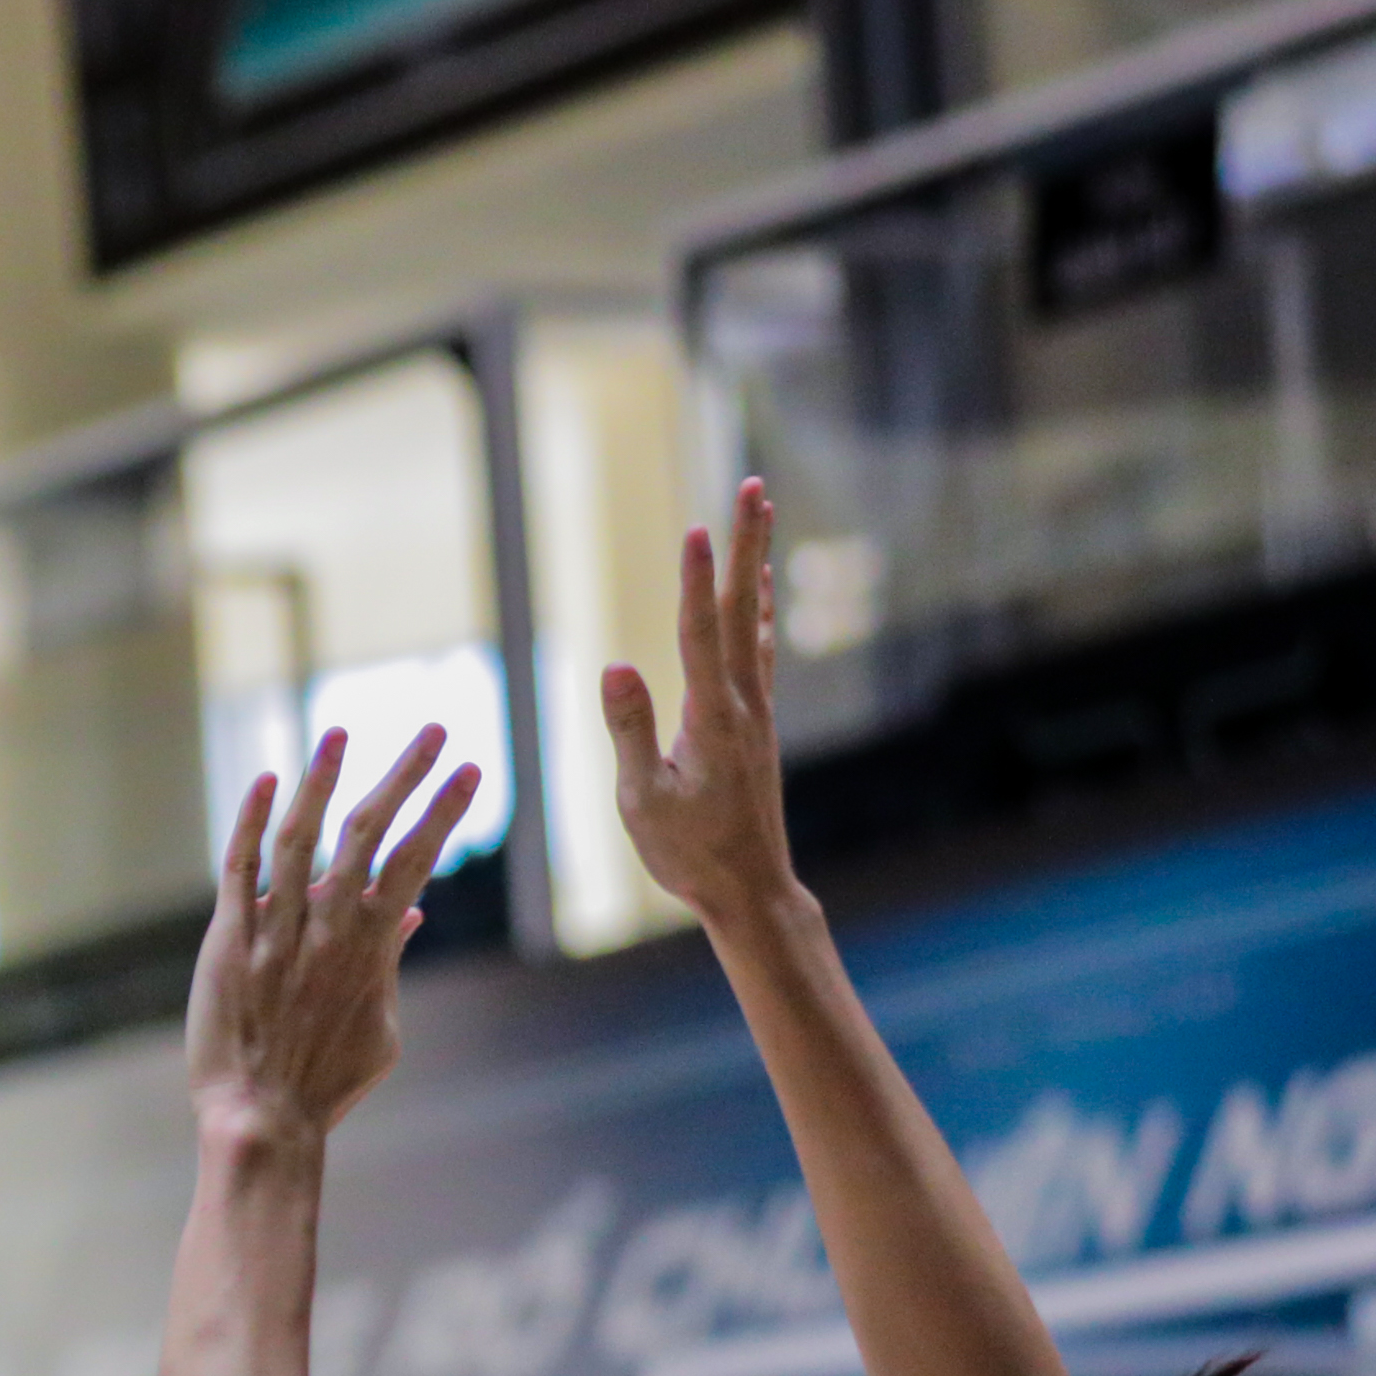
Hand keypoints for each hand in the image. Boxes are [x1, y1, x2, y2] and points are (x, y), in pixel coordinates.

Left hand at [184, 723, 476, 1146]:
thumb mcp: (380, 1029)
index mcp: (373, 946)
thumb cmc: (325, 1084)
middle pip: (372, 833)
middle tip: (436, 730)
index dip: (446, 811)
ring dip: (324, 779)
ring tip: (342, 732)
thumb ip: (391, 966)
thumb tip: (409, 915)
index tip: (472, 770)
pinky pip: (240, 868)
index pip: (419, 860)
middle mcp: (329, 928)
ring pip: (302, 836)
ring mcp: (277, 930)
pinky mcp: (230, 939)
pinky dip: (251, 821)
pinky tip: (263, 779)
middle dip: (409, 776)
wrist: (262, 1117)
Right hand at [602, 479, 802, 927]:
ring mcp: (756, 710)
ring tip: (760, 515)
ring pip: (755, 620)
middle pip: (742, 607)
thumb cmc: (689, 853)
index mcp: (713, 719)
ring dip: (755, 563)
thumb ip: (629, 730)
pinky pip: (759, 649)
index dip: (694, 579)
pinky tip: (761, 591)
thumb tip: (614, 665)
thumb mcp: (642, 801)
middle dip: (744, 543)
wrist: (752, 888)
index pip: (700, 634)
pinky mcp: (756, 723)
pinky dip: (759, 610)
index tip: (694, 526)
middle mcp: (744, 703)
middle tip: (753, 487)